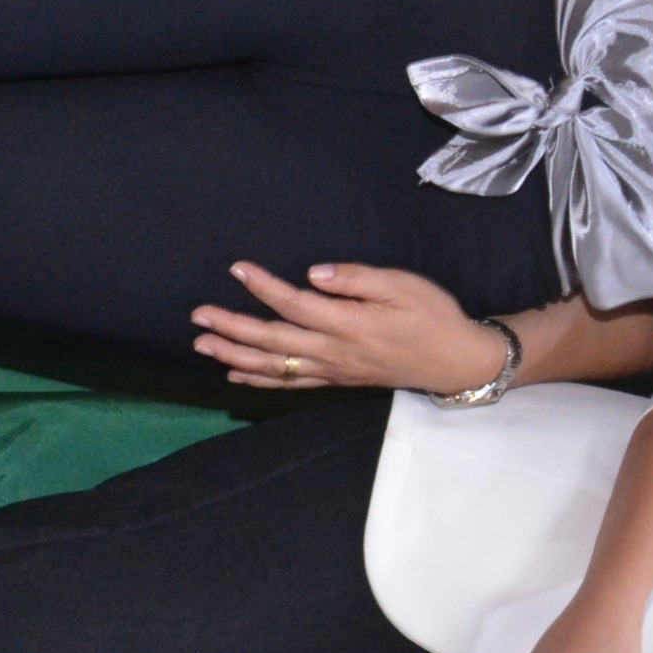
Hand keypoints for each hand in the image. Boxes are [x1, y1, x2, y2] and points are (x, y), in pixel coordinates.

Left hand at [194, 262, 502, 393]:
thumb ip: (357, 279)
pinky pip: (291, 384)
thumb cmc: (433, 316)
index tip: (237, 268)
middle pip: (273, 342)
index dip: (264, 287)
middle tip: (197, 316)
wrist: (455, 361)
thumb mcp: (403, 286)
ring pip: (275, 367)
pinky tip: (236, 376)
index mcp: (350, 325)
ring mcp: (333, 371)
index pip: (296, 305)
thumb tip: (314, 274)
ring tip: (202, 346)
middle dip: (232, 329)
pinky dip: (260, 381)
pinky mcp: (337, 380)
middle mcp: (334, 352)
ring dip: (235, 357)